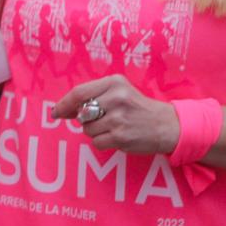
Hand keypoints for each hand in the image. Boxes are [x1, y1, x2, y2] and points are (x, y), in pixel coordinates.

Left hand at [55, 76, 180, 157]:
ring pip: (87, 129)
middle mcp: (116, 98)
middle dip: (86, 119)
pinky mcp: (121, 136)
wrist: (169, 125)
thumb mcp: (120, 91)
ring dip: (96, 132)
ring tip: (114, 127)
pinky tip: (117, 136)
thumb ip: (93, 95)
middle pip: (81, 113)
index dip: (64, 104)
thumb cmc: (138, 108)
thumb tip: (61, 110)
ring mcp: (118, 118)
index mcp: (115, 83)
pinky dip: (103, 142)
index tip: (56, 112)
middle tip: (103, 119)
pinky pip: (96, 142)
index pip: (79, 93)